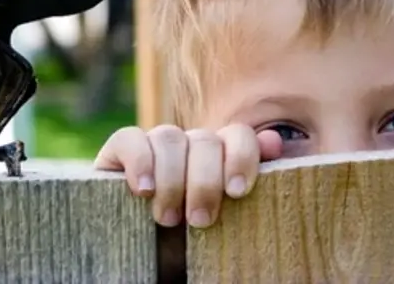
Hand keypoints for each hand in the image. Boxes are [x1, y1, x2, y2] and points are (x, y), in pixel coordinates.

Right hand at [93, 124, 283, 228]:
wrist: (146, 259)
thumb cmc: (191, 243)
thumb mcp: (225, 220)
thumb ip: (246, 181)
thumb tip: (274, 143)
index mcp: (221, 155)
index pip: (238, 135)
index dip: (241, 157)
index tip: (237, 192)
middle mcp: (190, 144)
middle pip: (204, 139)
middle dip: (204, 181)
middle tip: (200, 221)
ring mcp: (155, 145)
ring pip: (168, 137)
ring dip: (172, 179)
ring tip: (168, 219)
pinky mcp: (120, 150)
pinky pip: (129, 138)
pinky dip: (139, 162)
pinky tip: (144, 190)